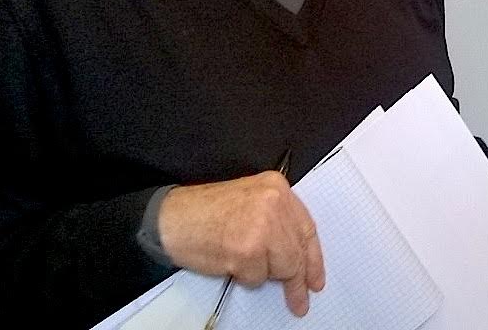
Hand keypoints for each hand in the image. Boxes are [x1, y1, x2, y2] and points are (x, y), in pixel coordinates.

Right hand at [157, 172, 325, 315]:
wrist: (172, 217)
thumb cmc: (205, 212)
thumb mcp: (250, 202)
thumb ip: (276, 220)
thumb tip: (297, 257)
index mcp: (277, 187)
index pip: (307, 228)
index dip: (313, 258)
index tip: (315, 278)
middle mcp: (274, 203)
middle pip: (297, 252)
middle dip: (297, 279)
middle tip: (299, 299)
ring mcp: (263, 226)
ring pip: (282, 267)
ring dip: (263, 274)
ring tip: (240, 262)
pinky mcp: (248, 249)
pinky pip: (258, 278)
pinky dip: (245, 277)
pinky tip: (229, 262)